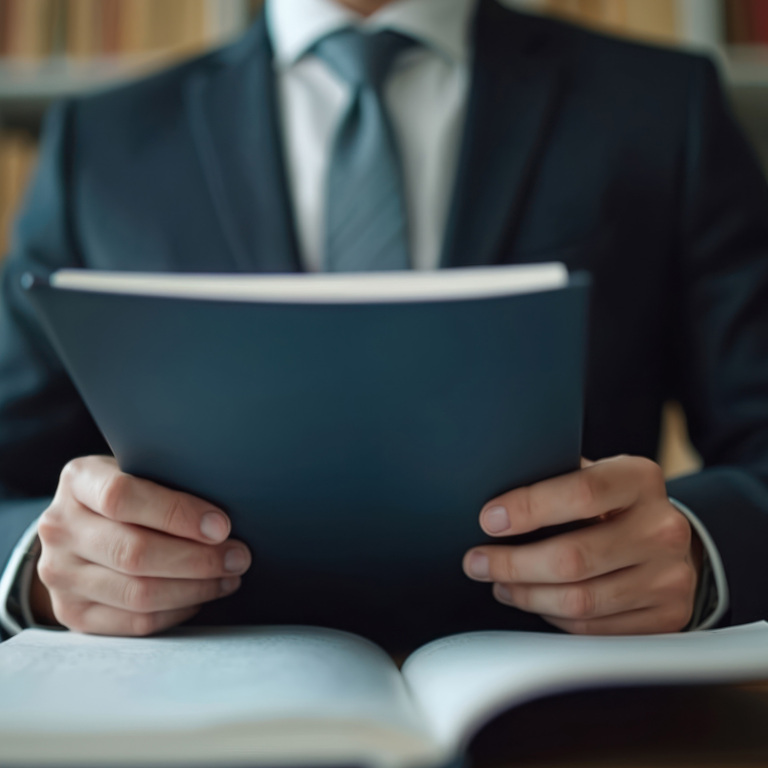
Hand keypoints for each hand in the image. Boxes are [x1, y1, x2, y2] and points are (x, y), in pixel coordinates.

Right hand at [35, 456, 250, 635]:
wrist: (82, 526)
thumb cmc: (131, 492)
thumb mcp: (141, 469)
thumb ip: (171, 481)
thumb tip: (224, 517)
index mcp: (78, 481)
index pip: (122, 497)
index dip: (177, 513)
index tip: (221, 526)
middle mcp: (59, 527)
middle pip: (134, 552)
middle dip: (198, 558)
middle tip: (238, 557)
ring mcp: (59, 574)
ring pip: (137, 593)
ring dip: (195, 588)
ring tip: (228, 577)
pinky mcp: (71, 612)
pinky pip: (134, 622)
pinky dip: (177, 611)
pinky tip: (201, 596)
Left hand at [463, 456, 701, 633]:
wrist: (668, 538)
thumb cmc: (614, 502)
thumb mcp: (595, 474)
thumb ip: (555, 480)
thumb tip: (494, 501)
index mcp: (640, 479)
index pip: (580, 494)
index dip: (528, 508)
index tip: (489, 520)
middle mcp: (663, 529)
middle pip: (573, 558)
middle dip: (511, 563)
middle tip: (477, 562)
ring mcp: (670, 577)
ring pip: (580, 601)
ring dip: (526, 595)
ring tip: (500, 583)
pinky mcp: (668, 616)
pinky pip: (594, 628)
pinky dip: (553, 617)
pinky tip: (533, 600)